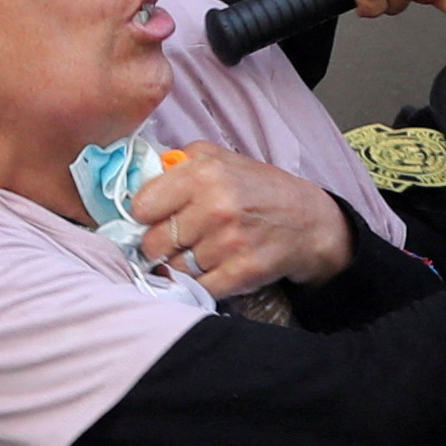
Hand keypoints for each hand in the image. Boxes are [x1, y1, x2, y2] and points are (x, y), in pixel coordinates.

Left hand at [129, 144, 352, 297]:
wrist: (309, 222)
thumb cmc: (258, 189)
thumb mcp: (219, 159)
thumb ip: (176, 164)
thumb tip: (136, 183)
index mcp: (203, 173)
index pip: (141, 207)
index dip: (146, 216)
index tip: (157, 218)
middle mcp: (215, 206)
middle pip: (152, 243)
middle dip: (160, 245)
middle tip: (177, 241)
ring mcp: (230, 242)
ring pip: (174, 268)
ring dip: (182, 265)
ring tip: (201, 253)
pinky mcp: (243, 272)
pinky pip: (198, 287)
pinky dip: (201, 283)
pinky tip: (212, 270)